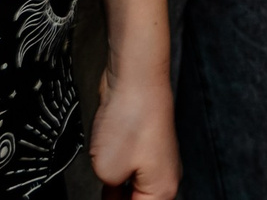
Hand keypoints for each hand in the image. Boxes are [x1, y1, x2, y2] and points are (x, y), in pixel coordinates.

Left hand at [90, 66, 179, 198]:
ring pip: (132, 190)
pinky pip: (130, 171)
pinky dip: (116, 179)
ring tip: (101, 187)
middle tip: (102, 195)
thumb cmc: (131, 117)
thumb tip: (110, 196)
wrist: (135, 78)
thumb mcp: (107, 172)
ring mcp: (156, 160)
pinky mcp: (145, 145)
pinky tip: (102, 178)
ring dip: (115, 195)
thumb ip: (108, 196)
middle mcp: (165, 177)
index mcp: (162, 191)